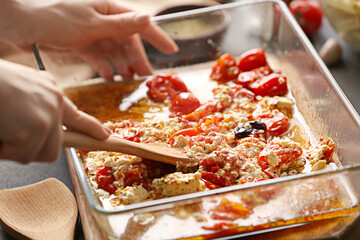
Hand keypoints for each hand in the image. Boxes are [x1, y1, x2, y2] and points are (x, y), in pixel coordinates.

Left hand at [0, 0, 177, 80]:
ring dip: (122, 66)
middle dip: (137, 60)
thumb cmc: (55, 18)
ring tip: (129, 82)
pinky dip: (105, 68)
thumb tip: (146, 20)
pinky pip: (99, 58)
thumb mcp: (91, 23)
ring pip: (114, 52)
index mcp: (109, 10)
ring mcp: (92, 33)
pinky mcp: (81, 44)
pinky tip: (109, 79)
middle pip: (127, 42)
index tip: (172, 51)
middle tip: (146, 79)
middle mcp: (103, 20)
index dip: (158, 37)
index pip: (140, 23)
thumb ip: (120, 25)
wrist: (22, 24)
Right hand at [0, 60, 110, 163]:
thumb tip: (42, 128)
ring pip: (38, 153)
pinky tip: (0, 130)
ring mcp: (48, 115)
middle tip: (11, 135)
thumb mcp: (21, 88)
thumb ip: (36, 106)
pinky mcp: (36, 128)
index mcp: (50, 91)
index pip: (77, 116)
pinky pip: (21, 154)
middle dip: (31, 148)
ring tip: (3, 127)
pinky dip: (4, 149)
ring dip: (15, 149)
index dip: (93, 129)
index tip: (107, 136)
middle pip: (54, 145)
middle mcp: (54, 102)